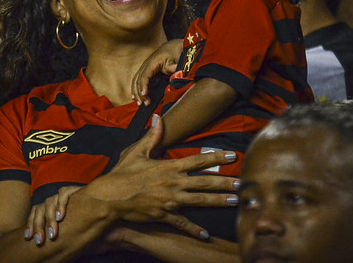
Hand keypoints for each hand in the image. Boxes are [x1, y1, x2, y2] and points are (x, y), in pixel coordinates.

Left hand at [25, 185, 80, 245]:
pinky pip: (63, 194)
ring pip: (49, 202)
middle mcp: (54, 200)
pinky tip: (61, 216)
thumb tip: (46, 248)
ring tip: (52, 234)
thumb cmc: (84, 219)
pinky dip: (60, 204)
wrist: (103, 202)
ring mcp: (63, 195)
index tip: (28, 237)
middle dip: (38, 225)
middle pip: (39, 209)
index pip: (35, 212)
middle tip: (40, 241)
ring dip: (49, 219)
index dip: (30, 224)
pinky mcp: (73, 190)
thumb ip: (59, 232)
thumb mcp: (68, 227)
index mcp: (50, 208)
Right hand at [85, 116, 239, 239]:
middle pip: (205, 181)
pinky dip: (194, 229)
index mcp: (169, 167)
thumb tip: (158, 118)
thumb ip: (152, 137)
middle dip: (225, 182)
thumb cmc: (122, 174)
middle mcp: (173, 183)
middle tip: (242, 183)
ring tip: (235, 202)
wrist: (110, 197)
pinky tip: (206, 235)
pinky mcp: (164, 215)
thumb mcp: (137, 153)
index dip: (216, 158)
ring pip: (199, 201)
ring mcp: (170, 200)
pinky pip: (182, 223)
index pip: (197, 160)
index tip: (232, 157)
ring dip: (218, 201)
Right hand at [132, 39, 181, 105]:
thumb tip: (173, 75)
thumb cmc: (175, 51)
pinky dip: (136, 88)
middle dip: (139, 92)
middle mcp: (146, 64)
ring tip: (139, 103)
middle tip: (145, 104)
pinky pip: (138, 79)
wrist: (173, 45)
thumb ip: (175, 67)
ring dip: (136, 92)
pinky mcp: (147, 70)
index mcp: (153, 62)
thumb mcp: (178, 58)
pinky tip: (135, 97)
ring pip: (136, 80)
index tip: (144, 95)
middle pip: (138, 80)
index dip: (143, 85)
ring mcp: (145, 67)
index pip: (145, 75)